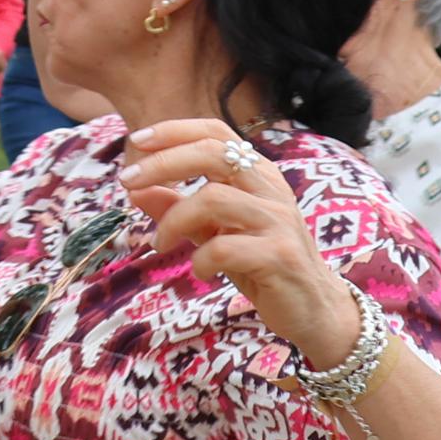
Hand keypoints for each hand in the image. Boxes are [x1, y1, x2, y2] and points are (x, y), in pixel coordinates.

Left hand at [117, 117, 354, 363]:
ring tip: (160, 244)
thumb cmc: (260, 265)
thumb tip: (137, 189)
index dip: (174, 131)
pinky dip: (200, 260)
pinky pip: (225, 248)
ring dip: (174, 220)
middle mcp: (270, 189)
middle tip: (127, 184)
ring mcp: (277, 221)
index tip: (136, 142)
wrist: (313, 308)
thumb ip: (180, 209)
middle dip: (163, 164)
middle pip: (214, 154)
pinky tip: (199, 272)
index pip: (216, 134)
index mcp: (257, 175)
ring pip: (214, 198)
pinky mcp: (279, 256)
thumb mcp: (214, 233)